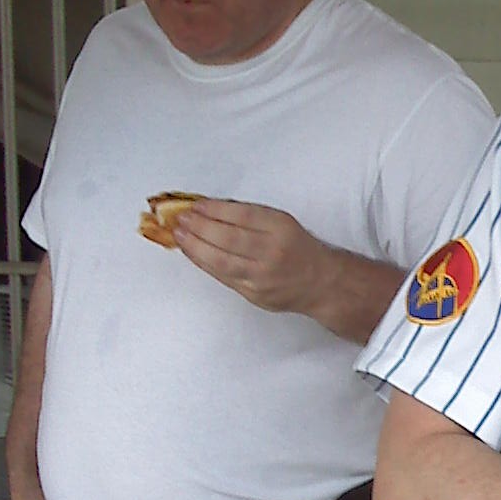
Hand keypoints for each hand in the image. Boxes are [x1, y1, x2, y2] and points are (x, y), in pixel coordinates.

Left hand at [172, 200, 327, 314]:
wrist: (321, 283)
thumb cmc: (297, 248)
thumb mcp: (282, 222)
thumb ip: (250, 216)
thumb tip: (209, 209)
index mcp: (281, 229)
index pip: (242, 216)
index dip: (215, 210)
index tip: (196, 205)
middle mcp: (273, 253)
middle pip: (229, 239)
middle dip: (199, 227)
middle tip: (181, 219)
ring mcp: (263, 277)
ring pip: (221, 261)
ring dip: (195, 246)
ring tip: (179, 235)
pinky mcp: (254, 294)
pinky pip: (223, 277)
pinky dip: (204, 263)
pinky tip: (193, 252)